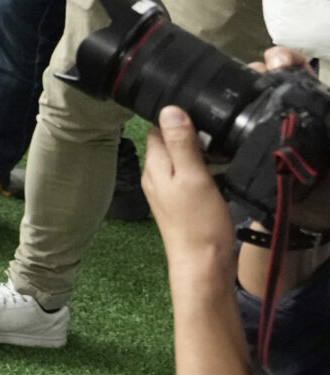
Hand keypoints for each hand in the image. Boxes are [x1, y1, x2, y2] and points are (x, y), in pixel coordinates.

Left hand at [142, 103, 237, 285]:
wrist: (204, 264)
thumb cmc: (199, 222)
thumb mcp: (193, 176)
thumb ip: (181, 143)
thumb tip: (169, 109)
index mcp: (153, 165)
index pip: (157, 128)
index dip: (178, 118)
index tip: (202, 117)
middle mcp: (154, 176)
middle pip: (168, 142)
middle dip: (191, 135)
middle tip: (216, 138)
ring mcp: (166, 191)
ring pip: (180, 160)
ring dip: (199, 154)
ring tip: (220, 155)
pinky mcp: (180, 203)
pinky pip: (188, 177)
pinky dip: (202, 171)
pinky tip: (218, 175)